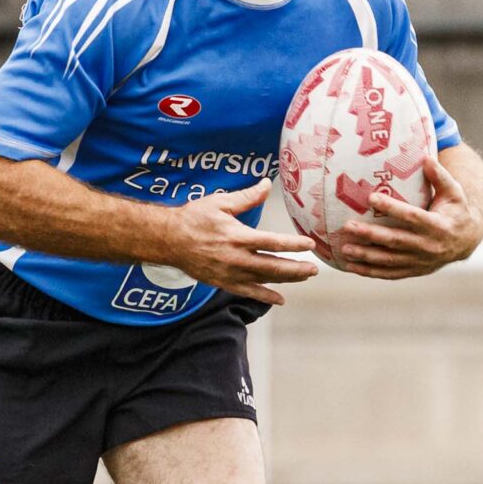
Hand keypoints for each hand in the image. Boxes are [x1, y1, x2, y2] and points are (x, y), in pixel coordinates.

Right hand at [162, 180, 318, 305]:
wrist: (168, 240)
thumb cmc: (193, 218)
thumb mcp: (220, 203)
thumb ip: (247, 197)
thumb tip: (267, 184)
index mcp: (237, 236)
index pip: (273, 242)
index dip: (294, 244)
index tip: (310, 245)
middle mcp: (236, 258)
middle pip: (273, 266)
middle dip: (296, 268)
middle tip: (314, 268)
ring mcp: (230, 273)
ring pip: (264, 280)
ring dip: (286, 280)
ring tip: (304, 277)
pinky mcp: (223, 282)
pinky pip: (248, 292)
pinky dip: (265, 297)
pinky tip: (280, 299)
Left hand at [333, 154, 482, 279]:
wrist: (466, 241)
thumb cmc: (456, 211)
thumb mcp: (454, 193)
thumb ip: (440, 176)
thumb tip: (427, 157)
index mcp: (438, 226)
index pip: (412, 216)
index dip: (392, 208)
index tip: (371, 197)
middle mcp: (428, 246)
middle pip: (396, 240)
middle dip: (371, 235)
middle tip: (348, 225)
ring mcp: (420, 261)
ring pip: (390, 260)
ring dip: (366, 255)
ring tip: (345, 249)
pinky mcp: (414, 270)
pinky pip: (389, 273)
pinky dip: (370, 272)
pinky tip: (351, 266)